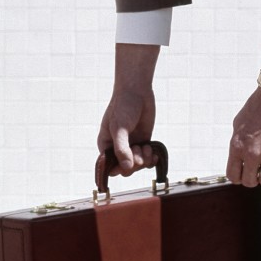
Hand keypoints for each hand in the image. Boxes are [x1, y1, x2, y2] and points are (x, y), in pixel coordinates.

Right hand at [98, 43, 158, 178]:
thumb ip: (122, 148)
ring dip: (144, 160)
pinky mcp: (143, 142)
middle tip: (139, 150)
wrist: (137, 91)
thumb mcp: (119, 127)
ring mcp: (131, 145)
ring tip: (146, 147)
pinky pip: (147, 159)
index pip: (110, 167)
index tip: (128, 163)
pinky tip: (154, 153)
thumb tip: (126, 168)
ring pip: (138, 165)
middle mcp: (118, 148)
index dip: (120, 169)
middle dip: (135, 163)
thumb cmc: (123, 106)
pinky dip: (151, 159)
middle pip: (126, 169)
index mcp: (106, 145)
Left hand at [227, 72, 260, 188]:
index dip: (239, 176)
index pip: (233, 176)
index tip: (243, 172)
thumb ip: (238, 143)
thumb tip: (238, 158)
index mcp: (237, 145)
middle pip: (249, 182)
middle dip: (252, 177)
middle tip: (257, 169)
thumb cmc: (258, 106)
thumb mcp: (239, 124)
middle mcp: (252, 153)